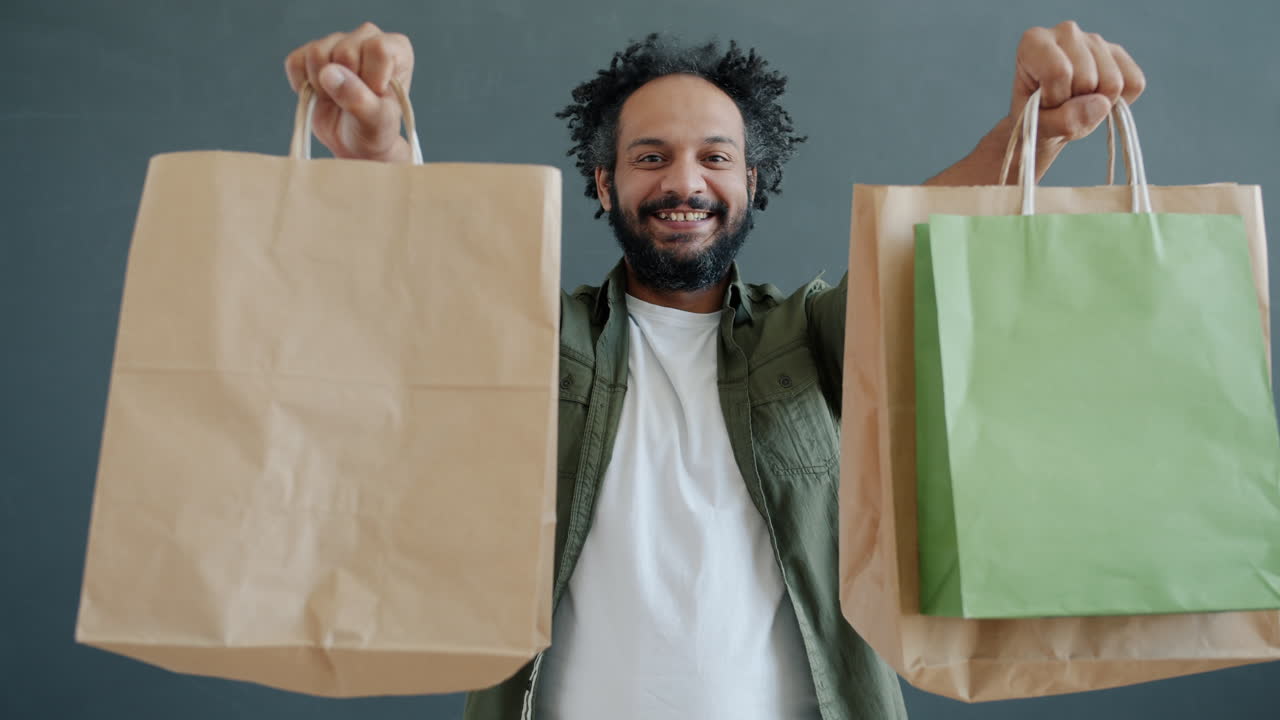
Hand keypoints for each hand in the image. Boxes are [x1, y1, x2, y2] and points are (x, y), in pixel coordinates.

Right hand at [284, 22, 414, 162]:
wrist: (354, 142)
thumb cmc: (374, 130)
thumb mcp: (375, 121)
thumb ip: (358, 99)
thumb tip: (329, 73)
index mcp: (396, 48)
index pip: (377, 49)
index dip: (370, 78)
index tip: (374, 97)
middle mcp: (367, 37)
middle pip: (344, 51)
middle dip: (344, 85)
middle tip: (352, 102)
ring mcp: (337, 41)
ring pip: (317, 53)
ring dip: (321, 85)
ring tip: (336, 98)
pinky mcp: (310, 52)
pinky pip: (295, 62)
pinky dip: (302, 84)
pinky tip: (319, 94)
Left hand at [1012, 21, 1145, 150]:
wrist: (1046, 120)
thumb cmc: (1036, 118)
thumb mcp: (1039, 127)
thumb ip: (1064, 120)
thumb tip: (1102, 104)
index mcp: (1034, 42)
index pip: (1059, 72)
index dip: (1055, 99)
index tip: (1043, 102)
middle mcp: (1066, 32)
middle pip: (1087, 80)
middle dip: (1075, 104)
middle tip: (1061, 105)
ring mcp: (1095, 40)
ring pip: (1113, 83)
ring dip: (1096, 103)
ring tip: (1076, 101)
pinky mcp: (1118, 53)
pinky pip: (1134, 83)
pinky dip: (1119, 101)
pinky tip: (1096, 98)